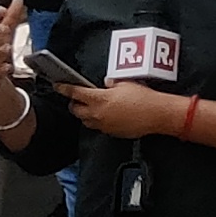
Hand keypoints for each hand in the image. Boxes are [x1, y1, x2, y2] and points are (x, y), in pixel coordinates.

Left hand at [62, 78, 179, 140]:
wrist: (156, 115)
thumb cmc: (144, 98)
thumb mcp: (126, 83)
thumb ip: (112, 84)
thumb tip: (107, 84)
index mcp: (99, 99)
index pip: (75, 93)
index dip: (64, 88)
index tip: (58, 86)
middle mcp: (97, 113)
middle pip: (75, 110)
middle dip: (74, 103)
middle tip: (79, 98)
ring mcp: (103, 125)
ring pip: (85, 120)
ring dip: (85, 113)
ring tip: (93, 107)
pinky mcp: (111, 132)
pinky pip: (98, 127)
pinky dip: (97, 121)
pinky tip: (107, 115)